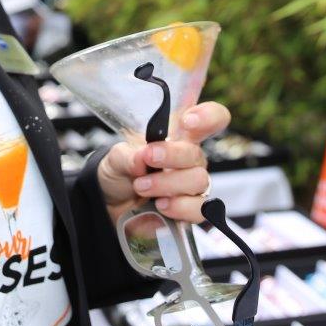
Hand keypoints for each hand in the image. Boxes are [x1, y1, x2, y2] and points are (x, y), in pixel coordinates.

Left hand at [96, 100, 230, 223]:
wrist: (114, 202)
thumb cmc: (124, 170)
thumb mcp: (118, 157)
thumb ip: (127, 155)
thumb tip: (140, 158)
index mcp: (180, 135)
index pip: (210, 118)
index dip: (207, 116)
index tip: (188, 121)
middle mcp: (191, 158)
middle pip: (196, 153)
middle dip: (172, 155)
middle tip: (148, 158)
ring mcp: (194, 184)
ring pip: (199, 180)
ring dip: (168, 184)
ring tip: (142, 186)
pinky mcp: (192, 209)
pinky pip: (199, 209)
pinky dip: (179, 207)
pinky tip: (161, 204)